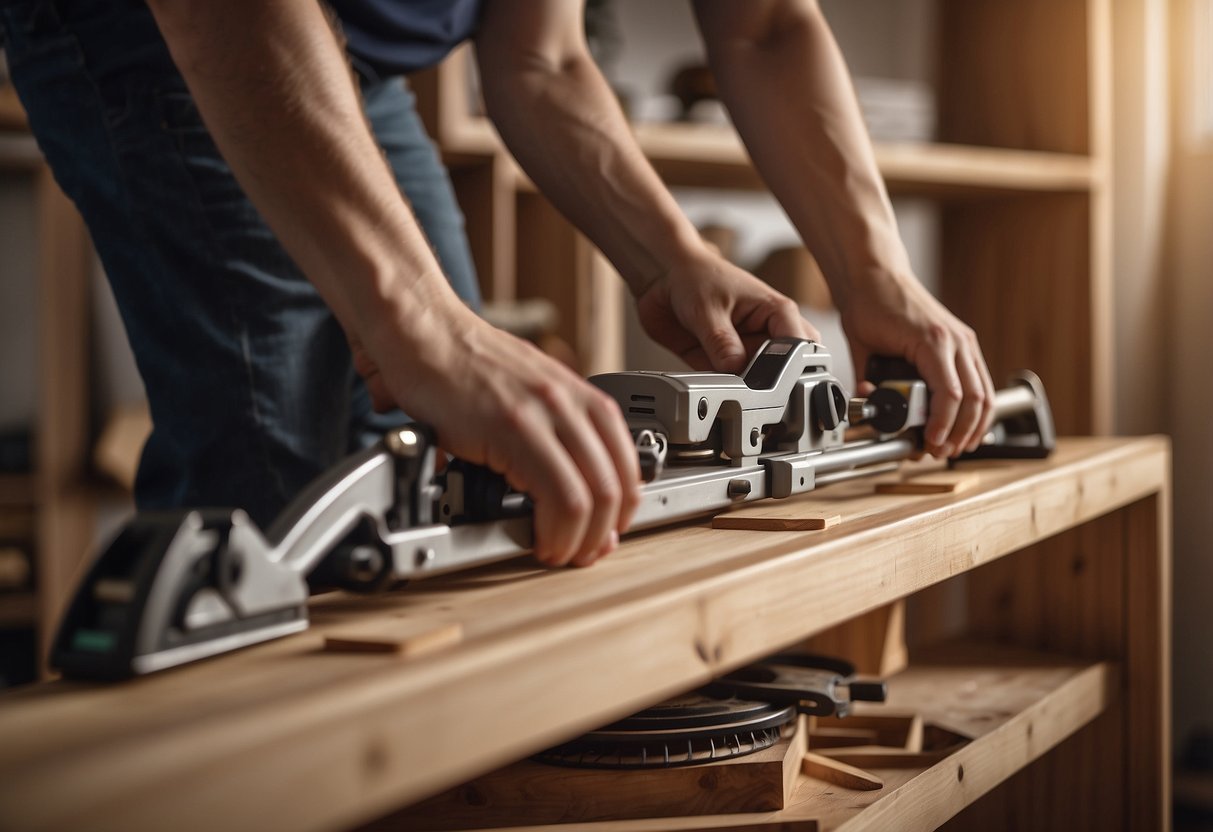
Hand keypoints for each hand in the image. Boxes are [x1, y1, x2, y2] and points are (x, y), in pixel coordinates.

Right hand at [350, 299, 641, 567]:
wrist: (425, 333)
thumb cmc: (465, 365)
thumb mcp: (530, 396)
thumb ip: (554, 433)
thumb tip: (565, 484)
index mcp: (582, 397)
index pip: (628, 465)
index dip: (622, 511)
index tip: (605, 532)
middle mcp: (571, 403)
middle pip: (617, 485)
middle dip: (604, 533)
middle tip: (583, 553)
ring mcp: (544, 413)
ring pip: (591, 496)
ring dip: (579, 538)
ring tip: (560, 552)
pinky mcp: (512, 427)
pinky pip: (556, 493)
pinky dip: (553, 528)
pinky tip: (539, 538)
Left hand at [634, 249, 819, 372]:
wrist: (667, 278)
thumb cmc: (698, 277)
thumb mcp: (708, 308)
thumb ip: (721, 341)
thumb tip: (734, 368)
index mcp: (777, 312)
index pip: (800, 345)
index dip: (790, 366)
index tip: (771, 378)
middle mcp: (766, 334)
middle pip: (788, 367)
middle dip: (774, 381)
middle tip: (754, 386)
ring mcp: (747, 350)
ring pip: (758, 380)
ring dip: (745, 386)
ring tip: (727, 382)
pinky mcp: (725, 363)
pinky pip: (730, 384)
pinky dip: (723, 388)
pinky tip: (712, 384)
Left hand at [838, 274, 994, 457]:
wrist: (878, 274)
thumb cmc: (870, 303)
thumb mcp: (861, 346)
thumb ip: (866, 381)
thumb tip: (871, 409)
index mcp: (932, 340)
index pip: (949, 394)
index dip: (942, 425)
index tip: (930, 443)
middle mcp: (955, 340)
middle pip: (974, 399)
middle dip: (959, 432)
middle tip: (940, 452)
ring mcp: (964, 341)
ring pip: (984, 392)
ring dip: (973, 425)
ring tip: (955, 446)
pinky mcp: (965, 343)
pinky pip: (980, 381)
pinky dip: (978, 407)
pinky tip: (967, 424)